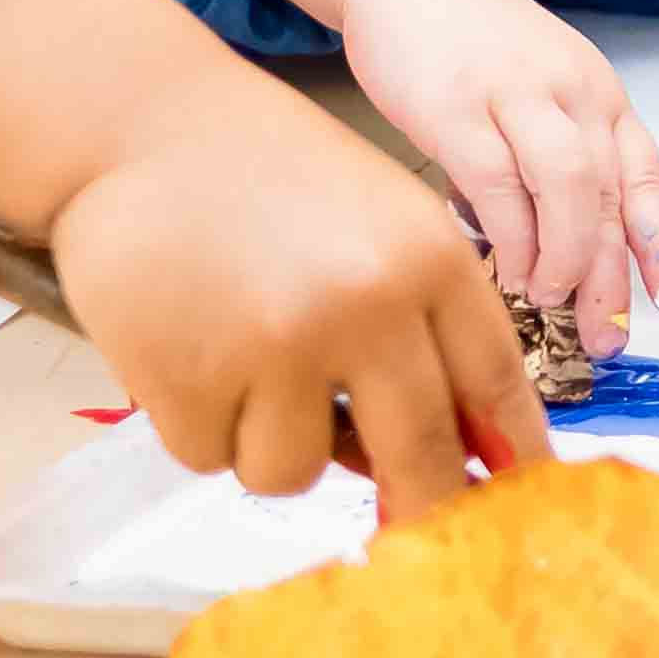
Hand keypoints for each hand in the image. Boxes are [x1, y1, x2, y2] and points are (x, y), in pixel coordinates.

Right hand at [51, 70, 551, 526]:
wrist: (140, 126)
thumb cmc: (267, 176)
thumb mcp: (379, 222)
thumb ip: (425, 320)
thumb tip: (460, 449)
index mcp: (428, 259)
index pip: (495, 383)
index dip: (512, 458)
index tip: (518, 505)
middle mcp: (366, 306)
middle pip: (420, 455)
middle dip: (419, 507)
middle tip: (407, 531)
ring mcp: (276, 347)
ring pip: (297, 473)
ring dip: (273, 444)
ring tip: (244, 368)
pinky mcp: (188, 380)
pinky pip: (212, 458)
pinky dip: (200, 426)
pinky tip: (189, 354)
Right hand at [331, 0, 658, 353]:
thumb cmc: (475, 48)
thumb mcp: (539, 98)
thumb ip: (554, 167)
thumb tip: (566, 262)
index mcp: (599, 96)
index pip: (646, 176)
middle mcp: (572, 91)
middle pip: (611, 192)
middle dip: (612, 273)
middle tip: (604, 334)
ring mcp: (517, 94)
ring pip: (568, 185)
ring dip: (565, 256)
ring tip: (549, 298)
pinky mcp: (457, 104)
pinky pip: (498, 181)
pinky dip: (510, 235)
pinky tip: (507, 268)